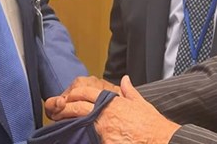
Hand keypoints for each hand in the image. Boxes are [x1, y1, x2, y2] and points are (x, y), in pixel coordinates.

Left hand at [48, 76, 179, 142]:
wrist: (159, 139)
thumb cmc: (151, 123)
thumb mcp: (140, 103)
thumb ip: (129, 91)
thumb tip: (125, 80)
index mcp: (112, 102)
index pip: (87, 93)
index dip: (75, 93)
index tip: (68, 96)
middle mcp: (105, 114)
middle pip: (78, 107)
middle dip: (65, 108)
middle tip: (56, 110)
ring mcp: (103, 130)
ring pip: (81, 124)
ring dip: (70, 124)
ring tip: (60, 125)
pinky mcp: (105, 143)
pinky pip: (90, 140)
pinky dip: (83, 139)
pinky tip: (76, 139)